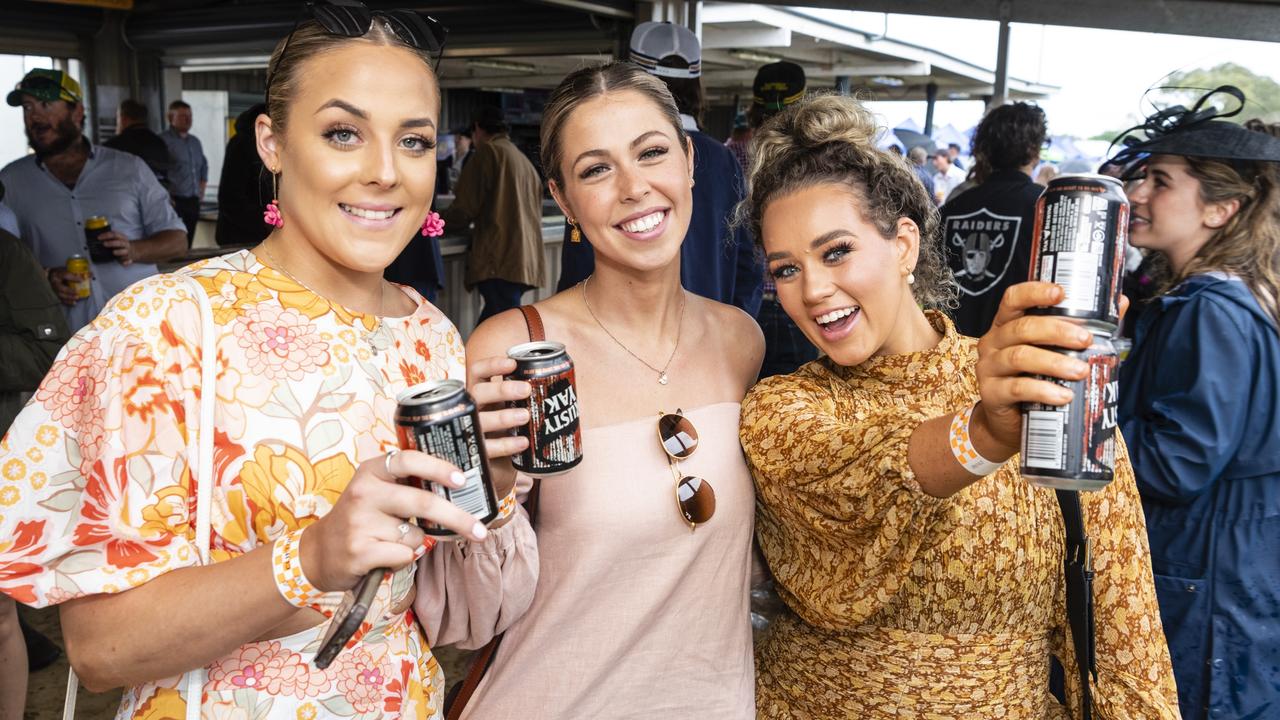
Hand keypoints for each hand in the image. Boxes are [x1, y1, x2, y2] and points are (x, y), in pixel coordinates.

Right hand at [48, 267, 83, 305]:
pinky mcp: (55, 294)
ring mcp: (54, 289)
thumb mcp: (66, 269)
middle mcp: (55, 282)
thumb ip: (77, 272)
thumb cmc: (60, 273)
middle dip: (70, 291)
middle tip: (78, 292)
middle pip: (61, 288)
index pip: (65, 275)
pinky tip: (74, 303)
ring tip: (77, 298)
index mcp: (58, 274)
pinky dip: (67, 302)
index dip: (73, 278)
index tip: (82, 280)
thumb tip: (91, 274)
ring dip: (69, 297)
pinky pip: (61, 299)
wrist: (49, 276)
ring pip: (61, 295)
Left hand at [98, 231, 134, 265]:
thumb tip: (97, 239)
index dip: (106, 235)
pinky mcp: (127, 259)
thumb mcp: (116, 239)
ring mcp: (126, 251)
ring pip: (124, 251)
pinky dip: (127, 262)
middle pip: (119, 242)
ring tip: (113, 252)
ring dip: (119, 251)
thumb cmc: (120, 244)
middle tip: (104, 244)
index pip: (114, 234)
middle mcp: (125, 244)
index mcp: (121, 238)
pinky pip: (128, 261)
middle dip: (112, 243)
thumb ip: (109, 238)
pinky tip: (124, 263)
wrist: (133, 250)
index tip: (98, 238)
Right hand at [299, 450, 487, 592]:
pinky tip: (384, 556)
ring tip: (393, 541)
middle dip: (458, 519)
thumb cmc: (360, 520)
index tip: (462, 480)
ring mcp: (359, 522)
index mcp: (371, 471)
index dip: (438, 468)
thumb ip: (408, 485)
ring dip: (417, 542)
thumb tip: (459, 488)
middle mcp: (363, 492)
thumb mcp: (376, 492)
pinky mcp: (359, 550)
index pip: (409, 459)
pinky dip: (403, 559)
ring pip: (416, 534)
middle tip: (480, 531)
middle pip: (423, 502)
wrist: (318, 553)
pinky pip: (404, 555)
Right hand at [466, 355, 531, 496]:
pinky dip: (506, 445)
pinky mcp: (477, 453)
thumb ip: (527, 400)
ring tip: (525, 416)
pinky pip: (488, 448)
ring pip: (480, 420)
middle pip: (477, 393)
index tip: (512, 364)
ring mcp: (472, 431)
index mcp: (481, 393)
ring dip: (503, 416)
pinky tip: (523, 442)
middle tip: (526, 389)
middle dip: (501, 389)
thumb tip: (565, 391)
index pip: (478, 372)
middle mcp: (473, 409)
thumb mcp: (512, 410)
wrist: (498, 466)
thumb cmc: (507, 430)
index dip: (492, 365)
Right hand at [974, 281, 1094, 453]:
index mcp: (1006, 325)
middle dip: (1057, 331)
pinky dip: (1043, 390)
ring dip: (1054, 362)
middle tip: (1085, 340)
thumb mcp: (1054, 352)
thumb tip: (1119, 303)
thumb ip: (1082, 328)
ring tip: (1081, 371)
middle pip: (1022, 328)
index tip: (1061, 293)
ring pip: (1020, 357)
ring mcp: (988, 368)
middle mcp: (993, 342)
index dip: (1034, 293)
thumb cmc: (1033, 380)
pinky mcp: (990, 393)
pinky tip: (1064, 395)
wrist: (1008, 424)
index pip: (1013, 299)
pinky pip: (1017, 388)